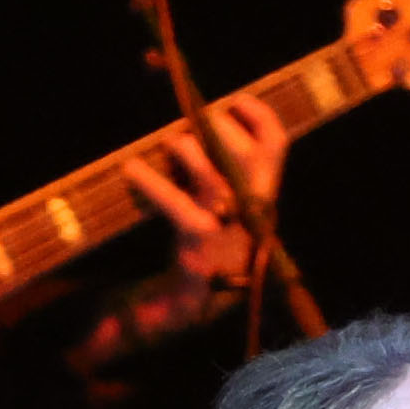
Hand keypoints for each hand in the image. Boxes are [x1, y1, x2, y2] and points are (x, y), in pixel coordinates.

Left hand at [117, 93, 289, 342]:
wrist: (187, 309)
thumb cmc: (197, 244)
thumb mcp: (213, 199)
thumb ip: (210, 165)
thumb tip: (188, 120)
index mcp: (261, 195)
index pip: (277, 144)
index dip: (257, 114)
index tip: (232, 99)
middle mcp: (251, 211)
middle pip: (252, 154)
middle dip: (219, 128)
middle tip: (189, 127)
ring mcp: (228, 233)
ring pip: (216, 177)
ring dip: (187, 150)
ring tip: (168, 147)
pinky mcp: (199, 251)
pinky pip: (180, 209)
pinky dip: (153, 185)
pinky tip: (132, 170)